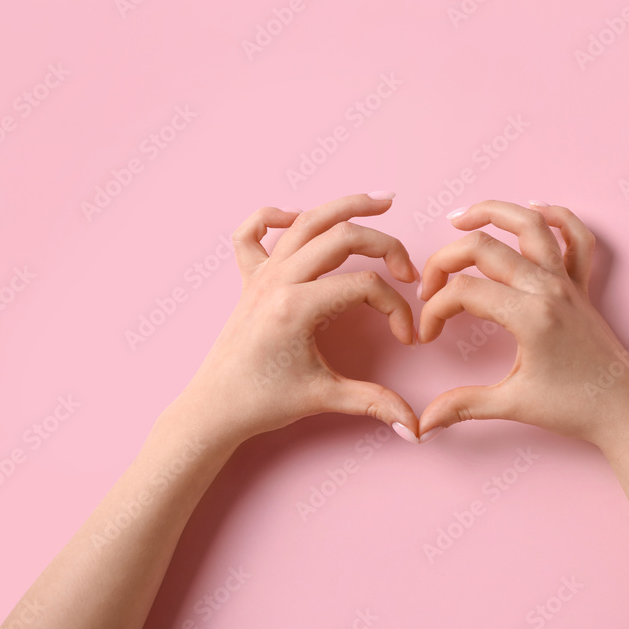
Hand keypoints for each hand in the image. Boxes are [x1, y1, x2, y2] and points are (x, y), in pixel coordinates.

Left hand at [166, 192, 422, 451]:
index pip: (366, 286)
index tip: (405, 339)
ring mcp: (261, 275)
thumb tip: (414, 427)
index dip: (396, 309)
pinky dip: (276, 216)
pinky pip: (254, 232)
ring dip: (346, 206)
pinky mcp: (248, 279)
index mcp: (297, 306)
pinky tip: (300, 218)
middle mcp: (278, 280)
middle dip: (386, 246)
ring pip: (307, 221)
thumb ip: (374, 403)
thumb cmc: (262, 402)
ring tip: (382, 200)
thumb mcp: (324, 398)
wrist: (215, 409)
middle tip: (409, 270)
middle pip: (343, 237)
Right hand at [416, 200, 628, 452]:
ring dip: (493, 212)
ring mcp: (568, 283)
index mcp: (530, 316)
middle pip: (484, 247)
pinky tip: (533, 211)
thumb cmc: (575, 409)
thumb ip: (463, 406)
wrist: (625, 413)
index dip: (434, 310)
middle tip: (427, 286)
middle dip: (444, 261)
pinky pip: (576, 238)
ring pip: (530, 225)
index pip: (463, 292)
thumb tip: (424, 425)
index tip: (428, 336)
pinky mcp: (583, 287)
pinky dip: (556, 216)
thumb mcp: (513, 405)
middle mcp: (549, 289)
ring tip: (460, 218)